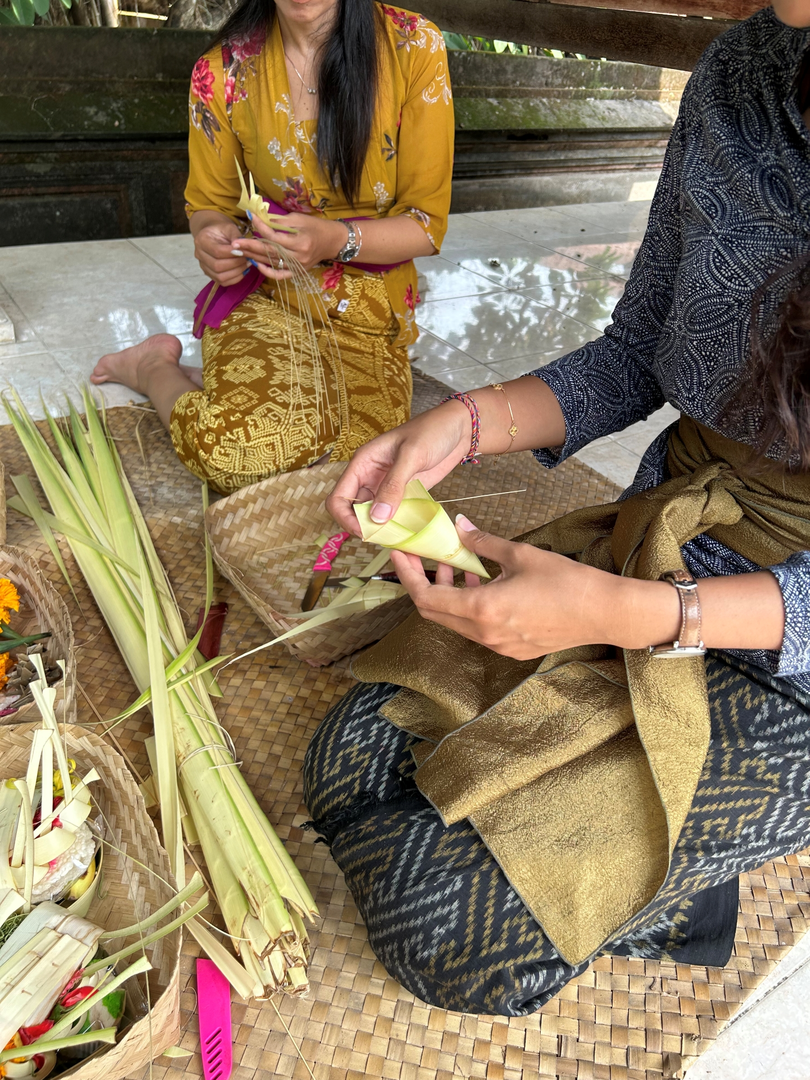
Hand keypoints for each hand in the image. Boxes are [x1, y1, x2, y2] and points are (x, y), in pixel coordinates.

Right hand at [194, 221, 247, 285]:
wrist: (214, 235)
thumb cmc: (222, 230)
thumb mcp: (229, 227)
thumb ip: (235, 236)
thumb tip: (240, 247)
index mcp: (201, 241)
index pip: (217, 251)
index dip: (232, 253)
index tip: (244, 251)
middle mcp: (199, 255)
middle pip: (217, 266)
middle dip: (235, 264)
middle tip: (248, 258)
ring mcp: (204, 267)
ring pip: (220, 277)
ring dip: (236, 272)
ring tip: (246, 264)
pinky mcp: (210, 275)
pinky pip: (223, 282)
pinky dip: (235, 278)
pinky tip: (242, 270)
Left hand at [235, 212, 346, 279]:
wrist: (332, 241)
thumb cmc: (316, 227)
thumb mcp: (298, 219)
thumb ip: (278, 221)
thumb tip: (260, 219)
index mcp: (300, 242)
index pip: (274, 236)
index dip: (261, 227)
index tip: (250, 218)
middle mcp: (298, 257)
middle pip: (269, 252)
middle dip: (250, 247)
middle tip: (234, 243)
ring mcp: (298, 267)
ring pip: (271, 263)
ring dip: (254, 257)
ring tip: (239, 251)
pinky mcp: (297, 272)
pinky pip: (279, 275)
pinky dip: (267, 271)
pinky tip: (256, 264)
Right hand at [326, 401, 473, 534]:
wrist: (459, 428)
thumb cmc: (432, 431)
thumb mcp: (411, 455)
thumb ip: (394, 485)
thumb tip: (377, 516)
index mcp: (363, 463)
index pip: (339, 497)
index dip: (345, 517)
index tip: (363, 531)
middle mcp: (370, 477)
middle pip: (352, 510)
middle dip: (362, 526)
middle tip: (381, 537)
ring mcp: (387, 487)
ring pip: (372, 515)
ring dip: (379, 528)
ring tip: (394, 537)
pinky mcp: (404, 494)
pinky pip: (392, 514)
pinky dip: (395, 525)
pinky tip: (405, 531)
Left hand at [388, 515, 674, 659]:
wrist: (604, 613)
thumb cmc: (566, 581)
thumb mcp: (521, 554)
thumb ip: (484, 542)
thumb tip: (460, 526)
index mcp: (481, 609)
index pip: (426, 597)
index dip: (408, 575)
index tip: (401, 554)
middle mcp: (484, 633)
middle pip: (435, 612)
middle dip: (423, 583)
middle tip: (423, 557)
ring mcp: (497, 645)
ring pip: (456, 621)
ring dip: (449, 594)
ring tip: (459, 565)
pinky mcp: (511, 649)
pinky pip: (477, 628)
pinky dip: (469, 606)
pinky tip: (484, 583)